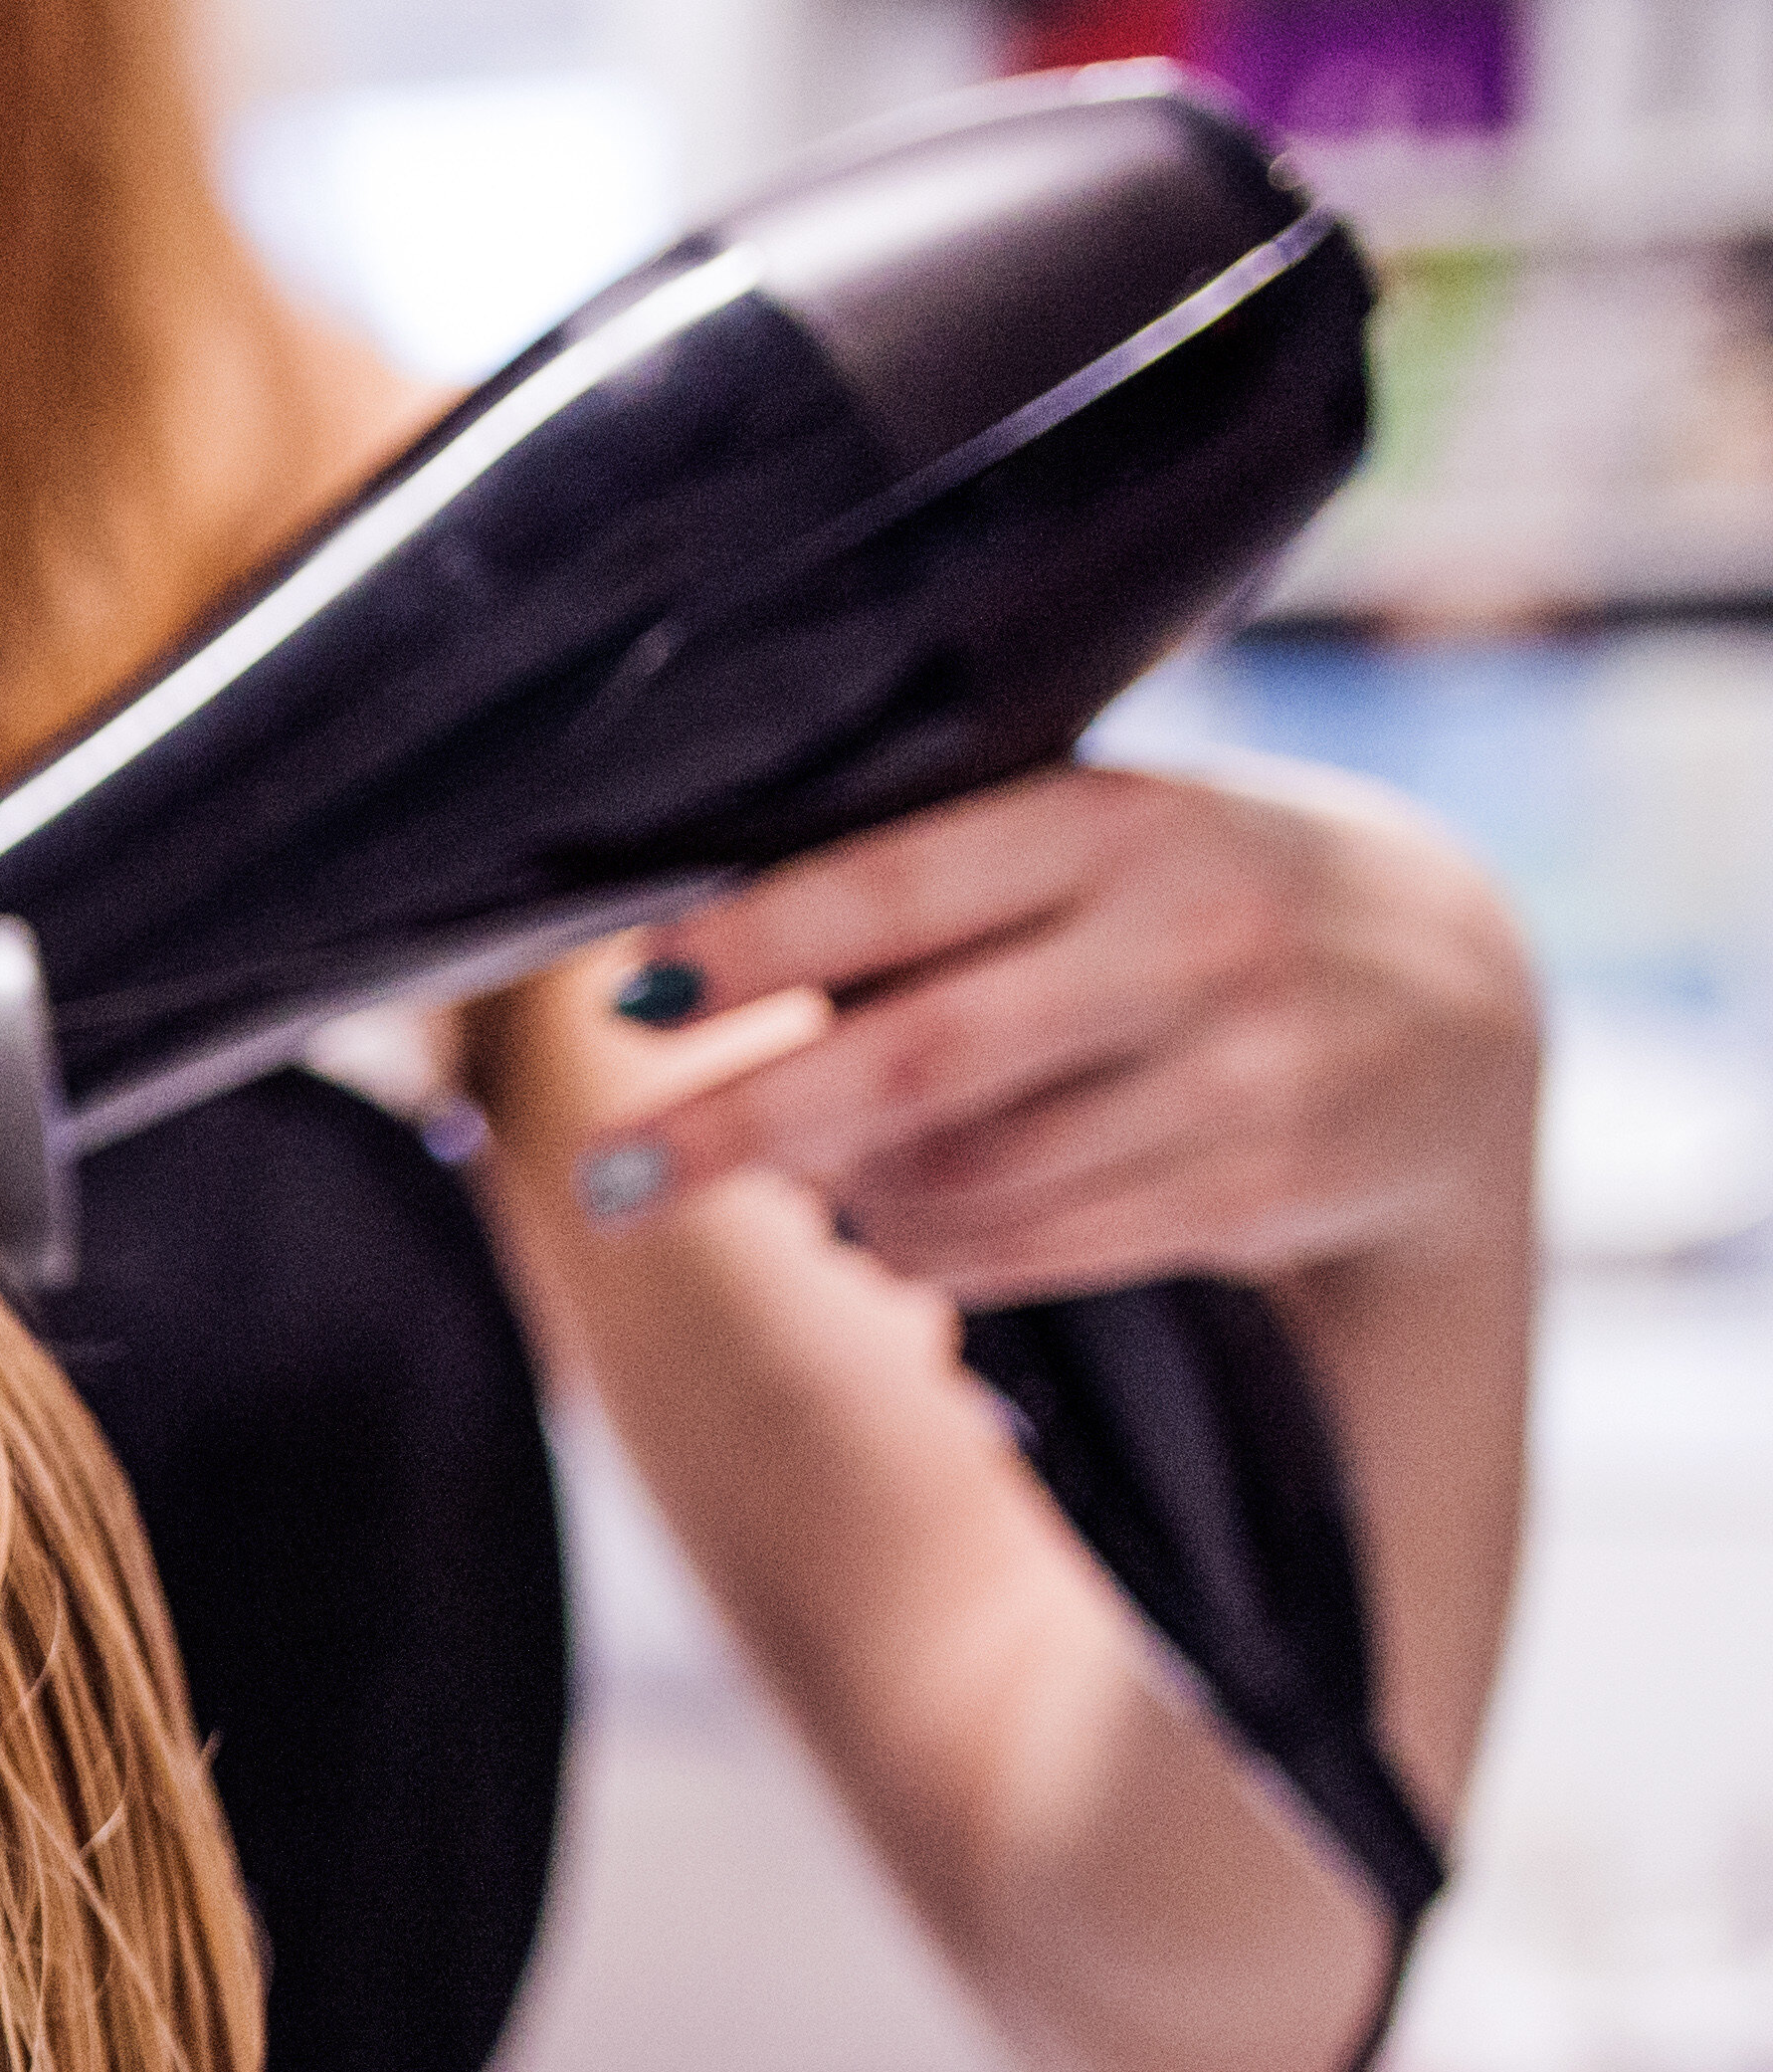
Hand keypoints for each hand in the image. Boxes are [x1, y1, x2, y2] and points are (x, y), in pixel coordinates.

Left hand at [566, 762, 1537, 1310]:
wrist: (1458, 999)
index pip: (893, 883)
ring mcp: (1242, 1064)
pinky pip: (1028, 1249)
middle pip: (909, 1057)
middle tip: (612, 1179)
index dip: (750, 949)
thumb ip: (933, 889)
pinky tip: (897, 1234)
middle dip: (738, 1128)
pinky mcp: (1263, 1183)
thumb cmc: (1205, 907)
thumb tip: (689, 981)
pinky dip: (930, 1254)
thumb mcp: (1098, 850)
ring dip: (845, 1204)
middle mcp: (1190, 932)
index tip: (632, 1001)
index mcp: (1119, 816)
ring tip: (801, 1190)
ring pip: (958, 1177)